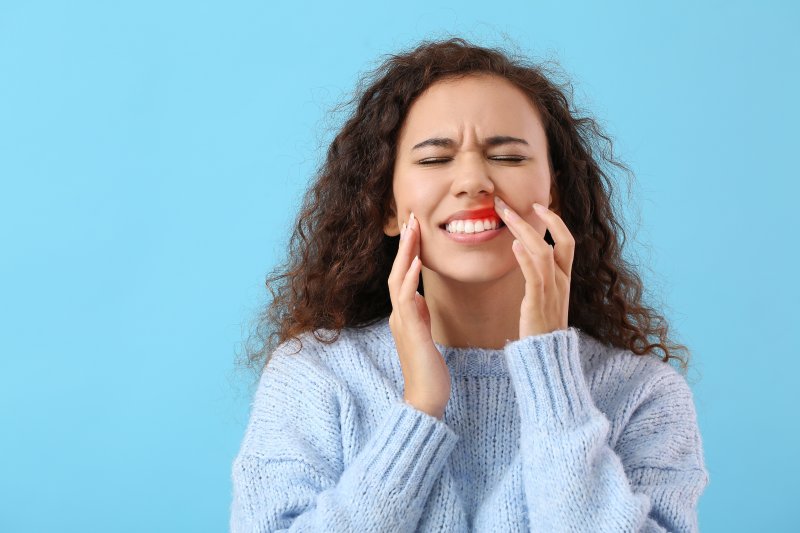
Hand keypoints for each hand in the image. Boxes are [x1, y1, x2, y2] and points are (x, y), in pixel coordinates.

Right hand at [387, 212, 450, 418]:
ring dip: (405, 253)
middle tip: (412, 217)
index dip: (409, 251)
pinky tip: (416, 263)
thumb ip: (420, 315)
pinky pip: (406, 301)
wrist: (426, 400)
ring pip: (397, 280)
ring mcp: (401, 323)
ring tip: (413, 229)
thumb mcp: (425, 336)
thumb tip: (418, 297)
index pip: (403, 275)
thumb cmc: (429, 371)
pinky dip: (409, 279)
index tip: (416, 228)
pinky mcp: (410, 332)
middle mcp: (399, 315)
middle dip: (405, 244)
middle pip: (397, 271)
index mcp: (404, 314)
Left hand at [494, 196, 574, 338]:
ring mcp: (552, 292)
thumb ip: (539, 278)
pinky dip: (525, 258)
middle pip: (557, 241)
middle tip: (507, 203)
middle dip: (535, 218)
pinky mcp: (538, 303)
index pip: (567, 241)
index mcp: (565, 279)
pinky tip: (513, 244)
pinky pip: (535, 276)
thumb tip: (525, 257)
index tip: (537, 205)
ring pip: (543, 253)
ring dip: (524, 231)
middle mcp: (562, 281)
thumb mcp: (545, 299)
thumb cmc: (541, 329)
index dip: (555, 221)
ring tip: (505, 215)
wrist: (547, 357)